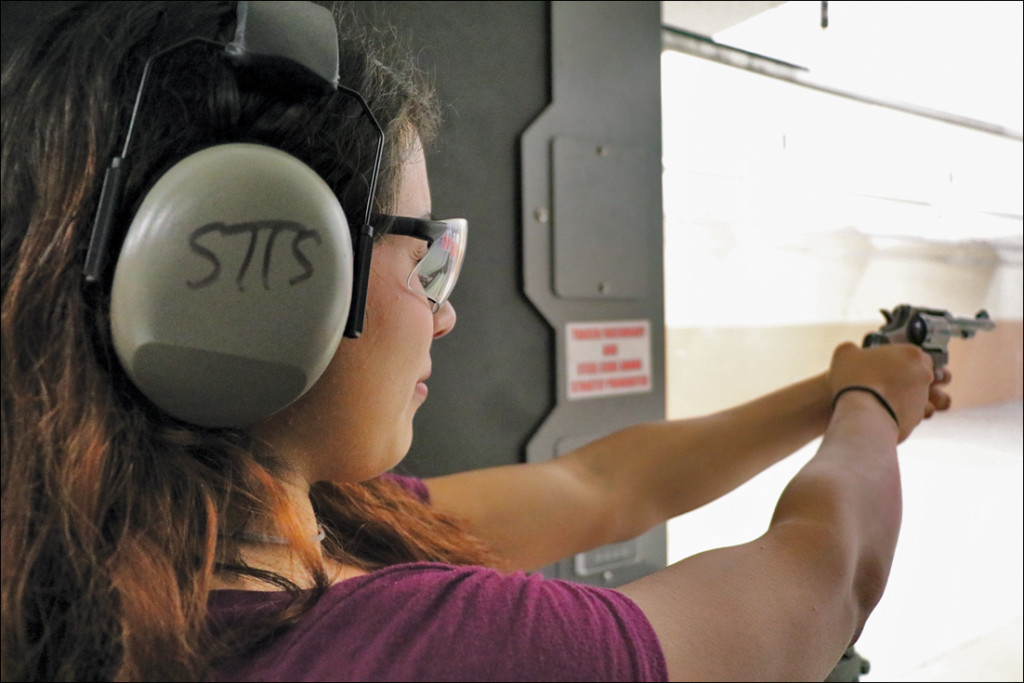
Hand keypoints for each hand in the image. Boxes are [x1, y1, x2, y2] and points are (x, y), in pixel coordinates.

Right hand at [827, 342, 948, 441]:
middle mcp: (924, 376)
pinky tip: (881, 414)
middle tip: (887, 381)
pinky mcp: (916, 421)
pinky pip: (910, 417)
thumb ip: (853, 350)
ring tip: (886, 401)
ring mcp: (923, 400)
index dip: (900, 359)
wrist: (862, 415)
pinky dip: (898, 416)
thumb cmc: (856, 380)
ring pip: (920, 397)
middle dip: (909, 379)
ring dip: (908, 399)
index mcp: (912, 354)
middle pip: (924, 375)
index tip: (887, 364)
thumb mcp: (845, 354)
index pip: (915, 353)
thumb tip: (852, 353)